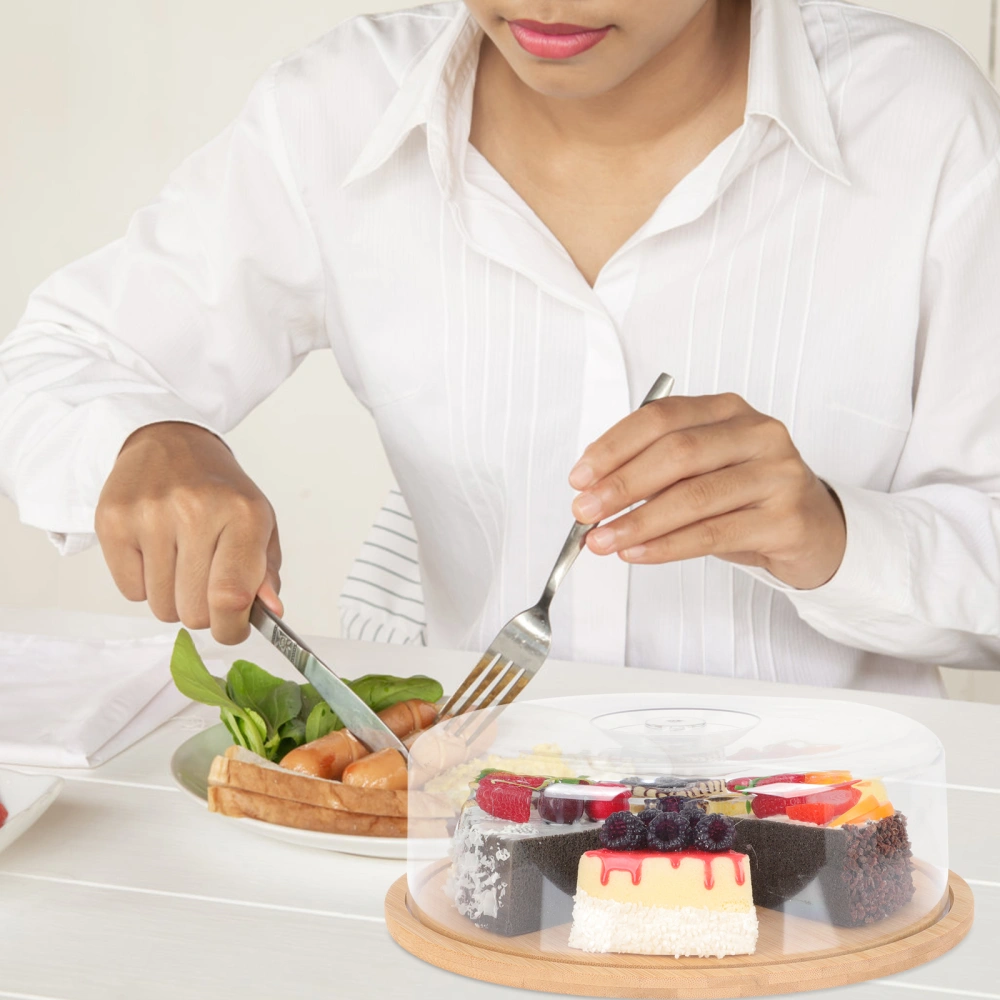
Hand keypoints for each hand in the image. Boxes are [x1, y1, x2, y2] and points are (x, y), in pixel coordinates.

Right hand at [95, 422, 282, 642]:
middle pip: (195, 611)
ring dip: (173, 599)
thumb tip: (270, 611)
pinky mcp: (113, 521)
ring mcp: (150, 515)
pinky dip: (144, 585)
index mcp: (243, 514)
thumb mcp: (259, 523)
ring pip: (162, 607)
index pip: (232, 596)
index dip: (232, 627)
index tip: (232, 627)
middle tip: (205, 583)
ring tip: (180, 562)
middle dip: (204, 612)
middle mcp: (196, 511)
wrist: (171, 443)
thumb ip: (265, 572)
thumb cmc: (220, 491)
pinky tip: (155, 553)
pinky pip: (130, 592)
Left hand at [568, 393, 845, 589]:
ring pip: (694, 497)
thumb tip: (595, 489)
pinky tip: (637, 553)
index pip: (662, 417)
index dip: (614, 446)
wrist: (814, 530)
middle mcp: (757, 433)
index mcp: (727, 410)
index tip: (580, 477)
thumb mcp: (702, 470)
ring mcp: (778, 475)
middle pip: (677, 453)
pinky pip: (713, 534)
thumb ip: (655, 470)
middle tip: (584, 511)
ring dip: (638, 521)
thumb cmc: (745, 496)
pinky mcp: (786, 519)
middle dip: (621, 484)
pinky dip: (667, 546)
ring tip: (602, 540)